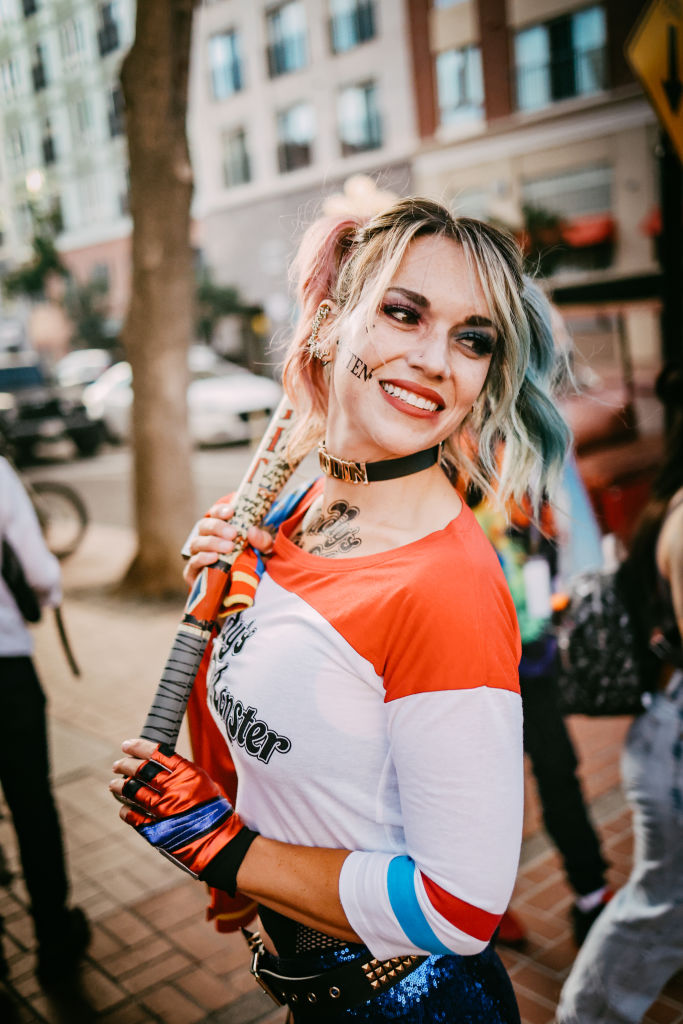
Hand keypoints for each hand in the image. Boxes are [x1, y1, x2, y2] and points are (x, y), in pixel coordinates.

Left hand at [110, 738, 257, 892]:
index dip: (138, 747)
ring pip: (132, 791)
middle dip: (125, 765)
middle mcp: (173, 789)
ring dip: (120, 786)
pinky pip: (132, 816)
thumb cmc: (215, 811)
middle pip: (141, 770)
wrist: (220, 843)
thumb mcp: (205, 783)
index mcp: (188, 774)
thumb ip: (183, 773)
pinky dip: (125, 810)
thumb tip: (161, 765)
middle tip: (117, 765)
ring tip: (114, 784)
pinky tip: (123, 807)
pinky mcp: (156, 829)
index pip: (157, 753)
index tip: (126, 745)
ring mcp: (163, 810)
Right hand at [183, 501, 274, 586]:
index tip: (231, 512)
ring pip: (196, 543)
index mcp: (220, 530)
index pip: (215, 514)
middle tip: (233, 533)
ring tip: (228, 547)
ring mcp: (198, 556)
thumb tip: (252, 530)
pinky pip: (192, 564)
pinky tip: (214, 558)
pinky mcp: (193, 574)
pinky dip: (202, 559)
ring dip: (211, 543)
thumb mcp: (264, 553)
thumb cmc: (252, 567)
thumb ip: (263, 541)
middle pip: (204, 526)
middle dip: (217, 527)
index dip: (220, 510)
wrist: (243, 595)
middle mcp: (206, 540)